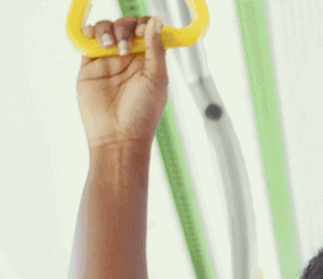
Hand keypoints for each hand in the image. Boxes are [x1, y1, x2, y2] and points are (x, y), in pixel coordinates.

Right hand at [77, 16, 167, 149]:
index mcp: (149, 62)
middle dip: (125, 27)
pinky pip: (88, 40)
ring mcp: (109, 61)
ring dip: (108, 29)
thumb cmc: (141, 114)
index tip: (143, 31)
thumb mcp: (156, 79)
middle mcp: (130, 59)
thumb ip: (156, 49)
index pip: (148, 32)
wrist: (117, 135)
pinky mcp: (90, 66)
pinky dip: (89, 32)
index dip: (145, 25)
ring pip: (107, 28)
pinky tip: (93, 38)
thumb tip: (156, 20)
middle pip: (126, 25)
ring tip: (110, 47)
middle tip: (125, 47)